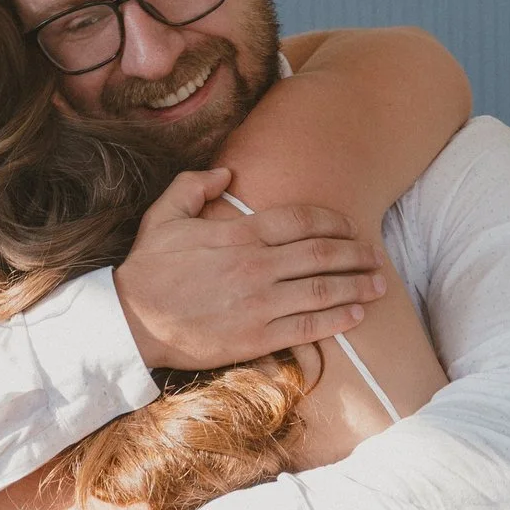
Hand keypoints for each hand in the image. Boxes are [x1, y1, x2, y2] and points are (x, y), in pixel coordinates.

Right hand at [114, 168, 384, 370]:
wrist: (129, 322)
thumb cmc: (147, 268)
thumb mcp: (164, 215)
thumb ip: (195, 185)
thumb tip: (227, 173)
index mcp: (238, 234)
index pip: (301, 220)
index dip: (333, 221)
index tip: (350, 225)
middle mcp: (255, 266)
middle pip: (321, 253)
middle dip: (355, 253)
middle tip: (376, 255)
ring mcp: (258, 303)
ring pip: (321, 289)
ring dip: (356, 285)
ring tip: (379, 284)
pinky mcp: (256, 337)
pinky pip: (307, 326)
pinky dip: (337, 318)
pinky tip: (357, 313)